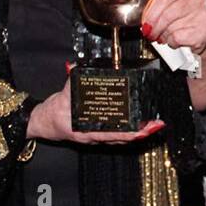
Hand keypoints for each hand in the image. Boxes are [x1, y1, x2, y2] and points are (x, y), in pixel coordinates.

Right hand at [25, 77, 164, 143]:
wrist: (48, 121)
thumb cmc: (56, 111)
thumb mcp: (63, 94)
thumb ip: (71, 79)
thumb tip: (74, 66)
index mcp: (87, 130)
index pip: (114, 135)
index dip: (130, 134)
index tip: (144, 130)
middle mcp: (96, 136)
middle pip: (124, 138)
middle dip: (142, 132)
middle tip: (157, 124)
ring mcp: (99, 137)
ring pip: (123, 139)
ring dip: (139, 133)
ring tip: (155, 125)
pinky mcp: (101, 135)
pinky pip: (118, 136)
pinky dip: (131, 132)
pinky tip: (141, 126)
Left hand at [142, 0, 205, 58]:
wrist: (200, 36)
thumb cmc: (183, 21)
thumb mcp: (170, 9)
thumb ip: (157, 9)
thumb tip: (145, 20)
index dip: (151, 12)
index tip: (145, 22)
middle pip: (167, 13)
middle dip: (155, 26)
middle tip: (150, 33)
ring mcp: (202, 15)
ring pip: (171, 27)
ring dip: (163, 35)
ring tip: (164, 37)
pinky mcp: (203, 31)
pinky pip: (178, 38)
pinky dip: (172, 42)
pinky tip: (174, 41)